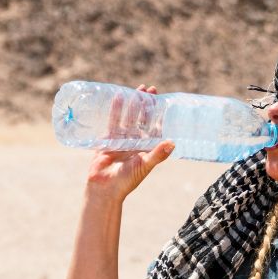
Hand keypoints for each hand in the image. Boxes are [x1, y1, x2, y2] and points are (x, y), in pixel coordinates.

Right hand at [86, 85, 174, 201]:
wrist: (104, 188)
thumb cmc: (126, 180)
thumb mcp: (144, 165)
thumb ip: (158, 154)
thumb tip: (173, 142)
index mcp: (146, 148)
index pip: (155, 128)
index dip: (159, 115)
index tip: (163, 101)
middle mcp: (135, 142)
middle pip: (142, 119)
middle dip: (146, 105)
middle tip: (151, 89)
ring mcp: (122, 140)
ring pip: (129, 117)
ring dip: (133, 104)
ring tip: (139, 89)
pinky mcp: (108, 139)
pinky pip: (113, 121)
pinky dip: (116, 109)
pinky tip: (119, 97)